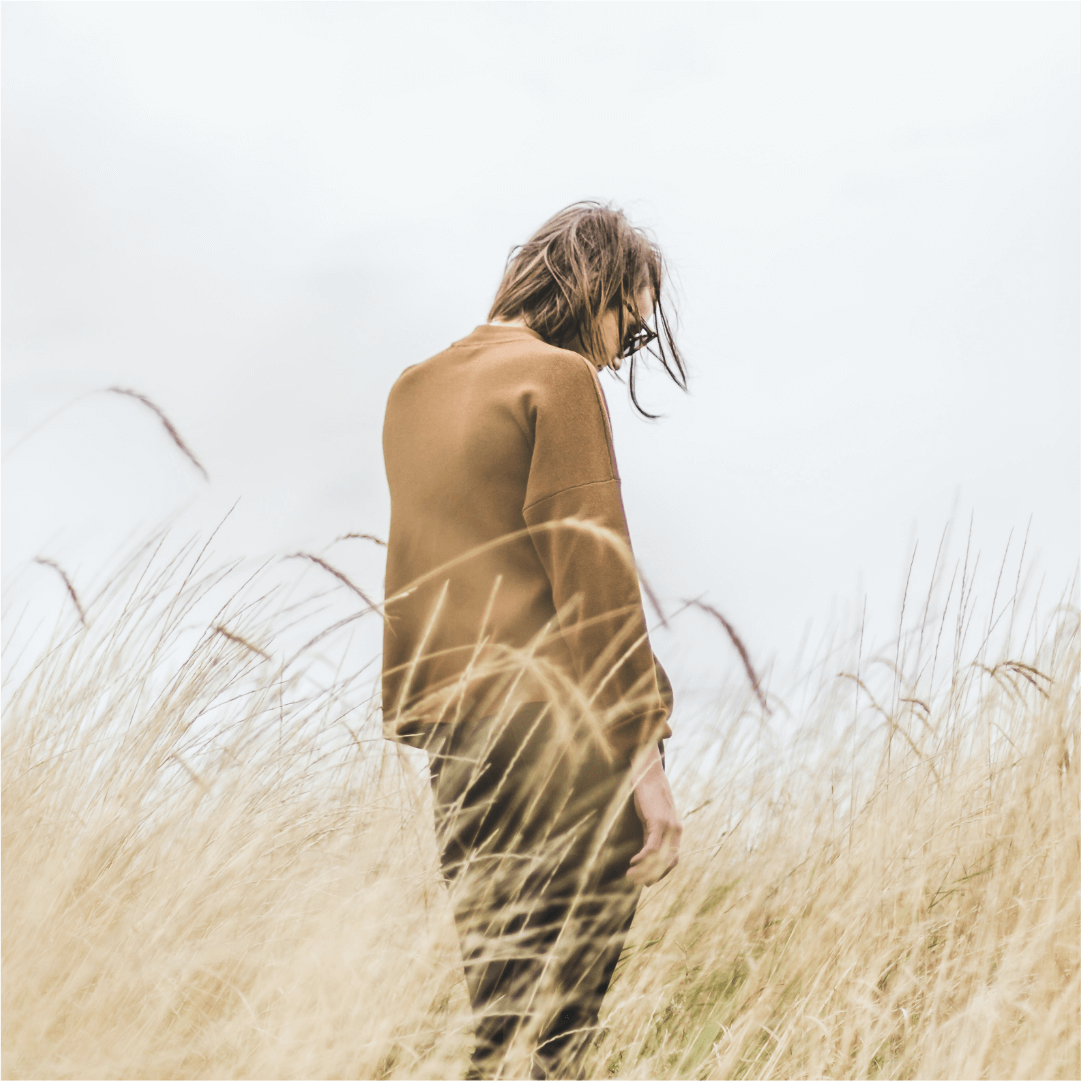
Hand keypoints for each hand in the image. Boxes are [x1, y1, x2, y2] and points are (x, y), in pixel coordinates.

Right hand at [627, 743, 680, 884]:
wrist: (648, 774)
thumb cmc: (648, 796)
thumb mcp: (651, 819)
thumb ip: (651, 835)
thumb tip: (645, 855)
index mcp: (676, 832)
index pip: (673, 860)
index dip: (661, 873)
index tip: (648, 881)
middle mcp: (676, 831)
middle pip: (668, 863)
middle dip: (653, 876)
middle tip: (638, 883)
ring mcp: (668, 827)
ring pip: (660, 858)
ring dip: (645, 870)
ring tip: (631, 876)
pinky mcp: (658, 822)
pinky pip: (651, 847)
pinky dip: (642, 857)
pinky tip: (632, 862)